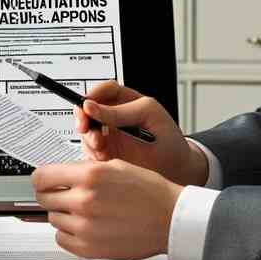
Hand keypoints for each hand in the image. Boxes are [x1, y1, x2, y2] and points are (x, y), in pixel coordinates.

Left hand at [32, 159, 183, 259]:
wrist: (171, 219)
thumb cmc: (150, 192)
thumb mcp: (115, 166)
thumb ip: (84, 169)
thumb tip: (60, 174)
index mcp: (89, 176)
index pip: (41, 177)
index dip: (42, 178)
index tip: (45, 181)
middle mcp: (84, 201)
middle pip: (44, 198)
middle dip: (53, 194)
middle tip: (66, 194)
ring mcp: (85, 227)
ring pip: (53, 218)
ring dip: (64, 213)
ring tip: (86, 210)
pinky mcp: (89, 248)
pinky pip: (61, 239)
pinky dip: (68, 233)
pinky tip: (85, 226)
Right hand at [76, 80, 207, 186]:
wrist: (177, 170)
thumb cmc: (170, 141)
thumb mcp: (149, 117)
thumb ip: (120, 112)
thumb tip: (91, 106)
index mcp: (129, 101)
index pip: (104, 90)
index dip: (92, 95)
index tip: (86, 105)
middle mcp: (115, 116)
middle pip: (88, 109)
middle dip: (83, 118)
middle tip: (85, 128)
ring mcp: (110, 134)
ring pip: (87, 130)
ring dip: (88, 138)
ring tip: (101, 147)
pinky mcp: (107, 152)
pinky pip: (90, 149)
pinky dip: (93, 153)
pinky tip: (104, 157)